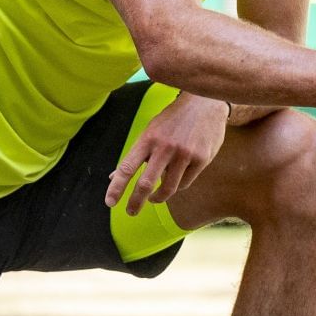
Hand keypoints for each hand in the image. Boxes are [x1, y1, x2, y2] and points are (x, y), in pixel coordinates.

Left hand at [104, 92, 229, 215]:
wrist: (205, 103)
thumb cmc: (172, 120)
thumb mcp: (150, 131)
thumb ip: (135, 155)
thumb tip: (113, 176)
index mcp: (148, 138)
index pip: (127, 166)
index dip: (116, 186)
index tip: (110, 202)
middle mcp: (165, 146)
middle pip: (146, 183)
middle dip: (136, 202)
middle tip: (131, 212)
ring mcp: (184, 153)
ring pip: (169, 188)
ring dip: (159, 197)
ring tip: (154, 198)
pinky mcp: (201, 159)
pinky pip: (185, 183)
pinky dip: (178, 185)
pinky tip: (177, 177)